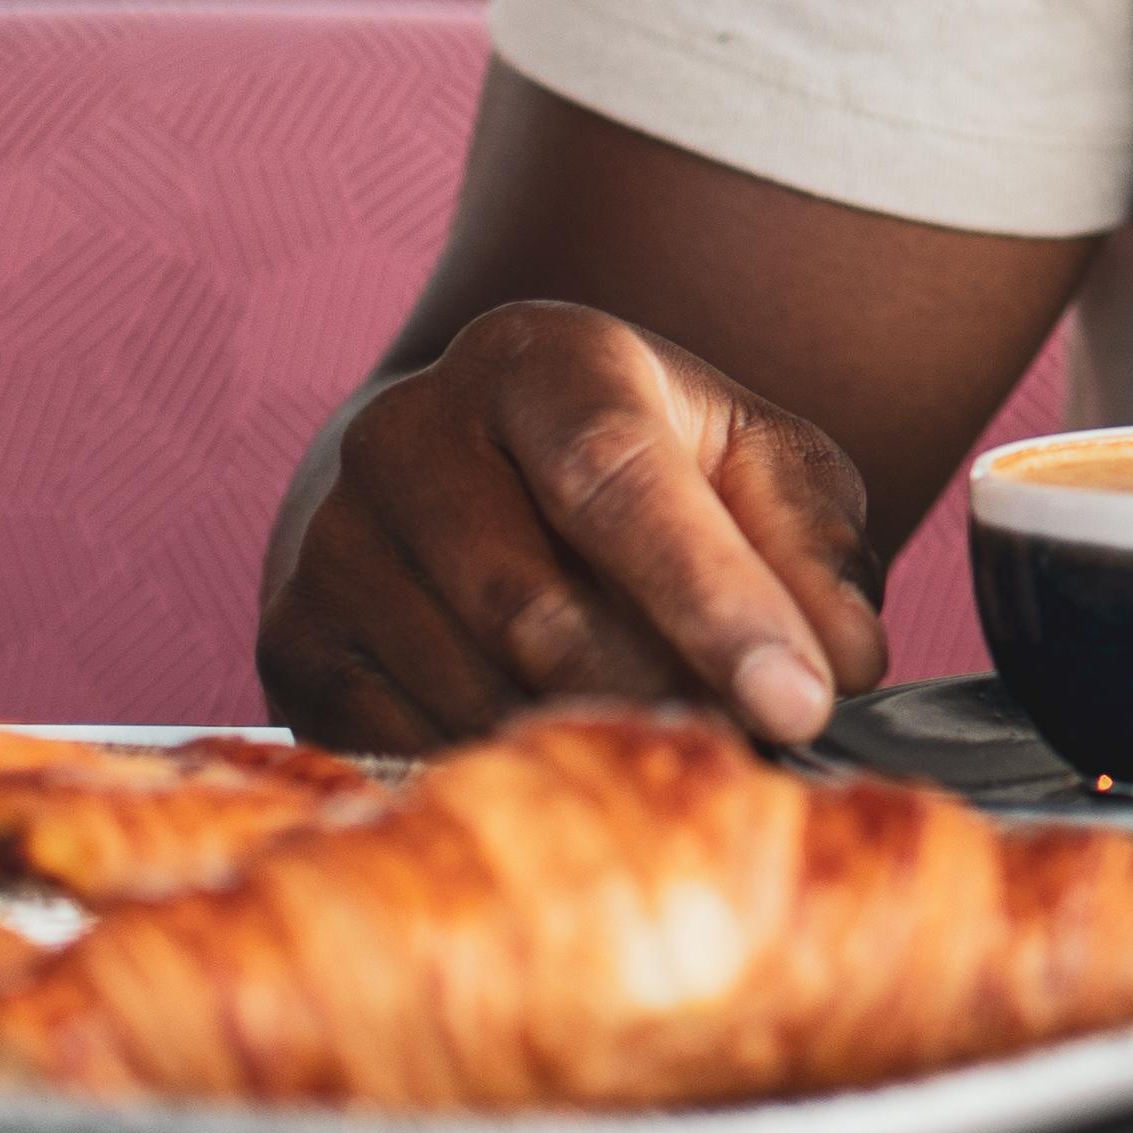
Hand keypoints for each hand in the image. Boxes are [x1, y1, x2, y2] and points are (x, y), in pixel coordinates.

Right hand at [259, 299, 887, 754]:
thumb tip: (840, 662)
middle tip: (748, 749)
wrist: (464, 457)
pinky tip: (557, 755)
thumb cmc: (641, 462)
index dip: (715, 600)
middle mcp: (410, 434)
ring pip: (475, 695)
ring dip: (587, 746)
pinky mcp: (291, 641)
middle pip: (540, 614)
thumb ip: (810, 546)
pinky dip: (503, 772)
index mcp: (539, 360)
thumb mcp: (749, 461)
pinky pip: (406, 746)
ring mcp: (333, 540)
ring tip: (659, 740)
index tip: (800, 703)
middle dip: (662, 698)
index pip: (621, 481)